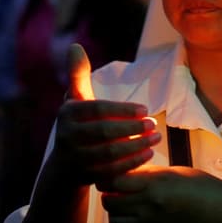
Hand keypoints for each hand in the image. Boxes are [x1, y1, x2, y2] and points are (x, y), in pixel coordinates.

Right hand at [47, 44, 158, 188]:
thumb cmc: (77, 123)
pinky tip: (148, 154)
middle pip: (105, 132)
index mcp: (67, 113)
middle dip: (133, 128)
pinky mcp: (85, 176)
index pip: (99, 109)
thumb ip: (78, 73)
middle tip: (155, 124)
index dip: (124, 109)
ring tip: (156, 138)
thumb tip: (75, 46)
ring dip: (137, 146)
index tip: (146, 109)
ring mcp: (75, 158)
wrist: (65, 165)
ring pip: (110, 153)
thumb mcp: (75, 99)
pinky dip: (132, 163)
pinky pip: (112, 171)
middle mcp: (67, 135)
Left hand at [100, 166, 221, 222]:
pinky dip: (120, 219)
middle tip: (113, 181)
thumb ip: (147, 172)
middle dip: (106, 190)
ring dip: (111, 207)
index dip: (108, 173)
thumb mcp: (171, 171)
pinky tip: (130, 209)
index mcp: (154, 184)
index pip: (115, 180)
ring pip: (113, 218)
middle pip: (109, 201)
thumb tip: (127, 170)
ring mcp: (148, 220)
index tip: (112, 166)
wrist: (215, 212)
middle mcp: (147, 204)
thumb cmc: (199, 185)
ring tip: (120, 196)